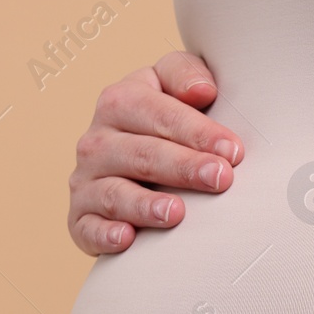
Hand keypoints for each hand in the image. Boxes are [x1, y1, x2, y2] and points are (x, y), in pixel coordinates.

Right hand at [66, 50, 245, 255]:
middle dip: (182, 166)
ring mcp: (86, 180)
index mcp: (120, 101)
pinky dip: (104, 234)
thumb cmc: (165, 123)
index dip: (196, 130)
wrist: (134, 164)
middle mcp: (98, 140)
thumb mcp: (172, 86)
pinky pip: (87, 227)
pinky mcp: (81, 217)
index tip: (232, 150)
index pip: (156, 112)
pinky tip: (127, 238)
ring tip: (176, 213)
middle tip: (220, 178)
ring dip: (144, 205)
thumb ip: (185, 74)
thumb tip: (202, 89)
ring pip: (114, 193)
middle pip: (140, 153)